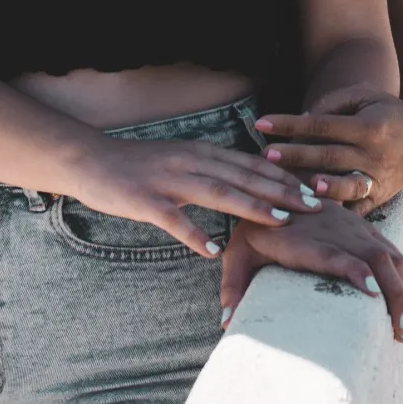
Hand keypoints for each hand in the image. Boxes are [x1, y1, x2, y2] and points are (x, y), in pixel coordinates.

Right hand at [68, 137, 321, 255]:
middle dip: (280, 190)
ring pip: (217, 192)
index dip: (283, 176)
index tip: (312, 188)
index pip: (251, 163)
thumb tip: (248, 182)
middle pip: (243, 176)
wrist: (90, 159)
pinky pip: (173, 219)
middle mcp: (191, 161)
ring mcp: (168, 181)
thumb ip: (212, 169)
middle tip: (312, 205)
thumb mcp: (182, 160)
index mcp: (201, 152)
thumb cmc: (140, 166)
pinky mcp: (145, 200)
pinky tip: (212, 251)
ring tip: (279, 221)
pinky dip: (194, 234)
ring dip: (250, 206)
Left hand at [218, 203, 402, 340]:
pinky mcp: (363, 229)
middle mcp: (335, 230)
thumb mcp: (237, 253)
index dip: (354, 268)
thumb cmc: (254, 228)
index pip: (332, 253)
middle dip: (393, 292)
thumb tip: (227, 321)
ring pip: (389, 255)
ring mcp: (353, 228)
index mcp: (304, 239)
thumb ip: (232, 285)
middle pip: (373, 257)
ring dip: (402, 289)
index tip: (372, 292)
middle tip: (399, 331)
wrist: (273, 186)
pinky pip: (392, 251)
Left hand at [257, 86, 402, 210]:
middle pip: (329, 155)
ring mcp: (378, 179)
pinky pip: (357, 210)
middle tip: (265, 155)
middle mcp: (374, 154)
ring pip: (346, 187)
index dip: (290, 124)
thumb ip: (335, 103)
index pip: (322, 124)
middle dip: (296, 155)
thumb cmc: (389, 114)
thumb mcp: (367, 96)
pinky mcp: (379, 199)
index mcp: (368, 126)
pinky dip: (338, 215)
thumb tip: (303, 120)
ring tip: (299, 187)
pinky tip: (314, 218)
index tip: (261, 123)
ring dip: (322, 188)